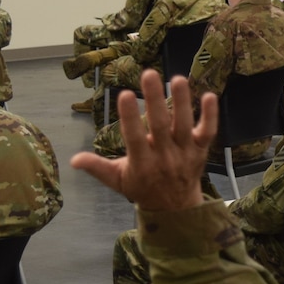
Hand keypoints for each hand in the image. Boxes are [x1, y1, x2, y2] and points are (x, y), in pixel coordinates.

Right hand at [71, 71, 216, 211]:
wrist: (176, 209)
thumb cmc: (141, 188)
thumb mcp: (117, 180)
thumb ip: (97, 167)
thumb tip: (73, 159)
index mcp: (142, 163)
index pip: (134, 138)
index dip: (129, 117)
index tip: (124, 94)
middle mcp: (165, 157)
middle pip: (161, 126)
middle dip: (155, 100)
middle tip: (149, 73)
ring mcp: (185, 153)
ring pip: (185, 125)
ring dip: (183, 102)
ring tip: (177, 79)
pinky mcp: (201, 150)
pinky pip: (208, 132)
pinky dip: (211, 116)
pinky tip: (211, 95)